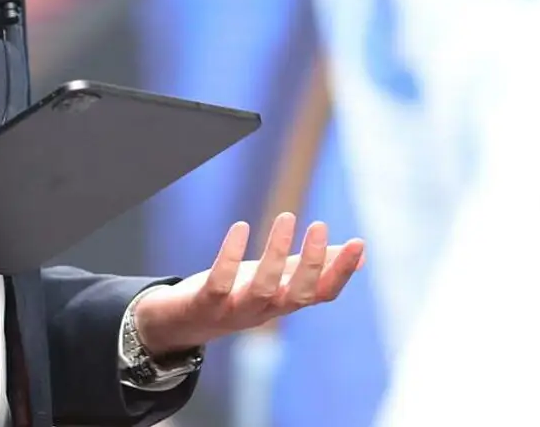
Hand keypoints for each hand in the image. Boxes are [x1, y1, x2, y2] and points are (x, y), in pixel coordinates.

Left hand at [133, 213, 364, 357]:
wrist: (181, 322)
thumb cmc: (234, 295)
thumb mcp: (277, 279)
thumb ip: (311, 267)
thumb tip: (358, 255)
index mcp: (284, 303)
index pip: (322, 294)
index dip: (341, 272)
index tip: (359, 243)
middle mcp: (265, 311)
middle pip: (297, 295)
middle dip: (313, 264)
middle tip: (320, 225)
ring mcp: (235, 311)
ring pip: (263, 289)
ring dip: (276, 255)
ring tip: (287, 217)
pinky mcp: (205, 304)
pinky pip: (220, 283)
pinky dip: (229, 258)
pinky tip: (241, 228)